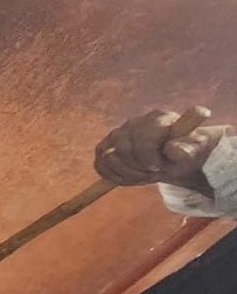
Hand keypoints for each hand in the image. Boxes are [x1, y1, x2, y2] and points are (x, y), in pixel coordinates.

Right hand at [95, 107, 228, 192]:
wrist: (173, 156)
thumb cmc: (185, 151)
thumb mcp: (194, 150)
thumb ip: (187, 148)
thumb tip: (174, 149)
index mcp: (158, 118)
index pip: (143, 139)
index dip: (149, 158)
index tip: (161, 166)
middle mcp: (133, 123)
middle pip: (123, 149)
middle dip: (138, 168)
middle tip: (153, 172)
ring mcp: (116, 134)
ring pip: (108, 158)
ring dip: (127, 173)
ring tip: (142, 174)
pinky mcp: (105, 147)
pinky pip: (100, 165)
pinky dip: (113, 176)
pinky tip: (130, 176)